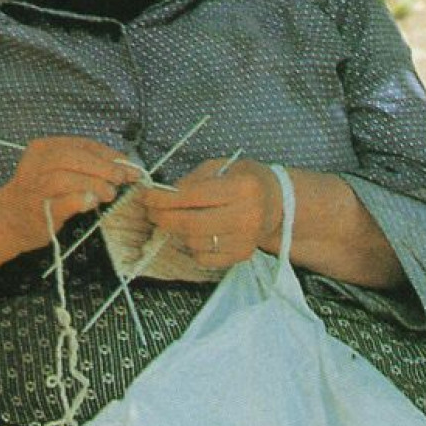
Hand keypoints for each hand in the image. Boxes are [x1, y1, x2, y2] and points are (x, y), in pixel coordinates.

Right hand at [0, 136, 136, 253]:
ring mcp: (34, 189)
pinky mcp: (39, 212)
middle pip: (73, 158)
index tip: (128, 165)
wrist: (10, 219)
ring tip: (109, 194)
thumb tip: (125, 165)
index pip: (82, 144)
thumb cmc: (43, 192)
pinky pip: (63, 202)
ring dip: (95, 184)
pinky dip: (82, 200)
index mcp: (43, 148)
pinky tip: (92, 202)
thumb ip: (88, 164)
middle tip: (121, 179)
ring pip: (66, 178)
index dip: (109, 154)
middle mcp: (35, 165)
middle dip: (104, 167)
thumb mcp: (61, 169)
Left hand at [140, 157, 282, 268]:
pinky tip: (199, 234)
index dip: (164, 198)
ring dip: (179, 232)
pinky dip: (194, 246)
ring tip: (181, 220)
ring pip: (195, 242)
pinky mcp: (243, 255)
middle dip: (164, 218)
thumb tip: (164, 196)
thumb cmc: (246, 182)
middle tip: (153, 212)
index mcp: (243, 187)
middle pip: (191, 223)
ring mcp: (246, 238)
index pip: (193, 196)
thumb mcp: (222, 167)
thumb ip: (193, 180)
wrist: (278, 203)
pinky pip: (204, 257)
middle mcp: (247, 215)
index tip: (147, 197)